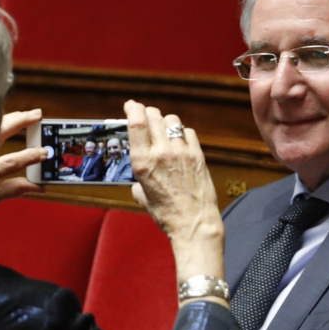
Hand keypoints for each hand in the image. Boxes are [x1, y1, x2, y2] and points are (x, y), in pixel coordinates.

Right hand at [124, 100, 226, 298]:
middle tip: (146, 116)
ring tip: (163, 129)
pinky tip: (180, 142)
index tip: (130, 105)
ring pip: (172, 120)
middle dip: (148, 113)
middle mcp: (161, 153)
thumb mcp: (143, 197)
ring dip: (165, 121)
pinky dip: (182, 133)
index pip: (136, 122)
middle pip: (154, 116)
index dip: (132, 108)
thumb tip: (138, 181)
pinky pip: (188, 132)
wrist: (194, 224)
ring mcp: (181, 152)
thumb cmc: (167, 214)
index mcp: (142, 162)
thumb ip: (138, 182)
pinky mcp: (198, 155)